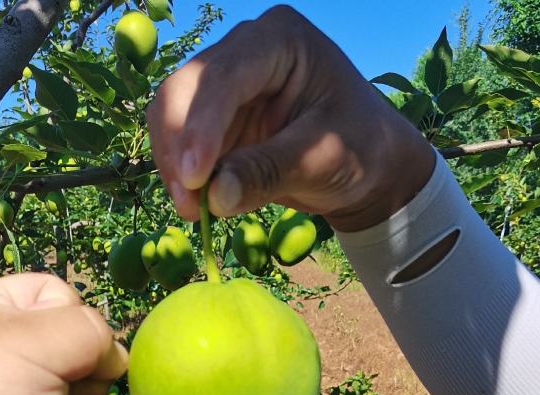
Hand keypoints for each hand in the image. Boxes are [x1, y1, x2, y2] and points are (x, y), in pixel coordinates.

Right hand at [147, 4, 435, 231]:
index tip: (195, 178)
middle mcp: (243, 51)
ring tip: (196, 210)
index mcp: (279, 40)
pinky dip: (182, 176)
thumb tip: (215, 196)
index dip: (201, 126)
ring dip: (174, 166)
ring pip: (171, 117)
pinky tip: (200, 203)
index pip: (224, 76)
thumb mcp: (322, 159)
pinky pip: (180, 144)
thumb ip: (269, 172)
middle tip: (190, 204)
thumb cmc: (359, 148)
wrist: (368, 164)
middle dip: (178, 147)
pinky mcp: (214, 120)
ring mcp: (224, 85)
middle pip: (184, 90)